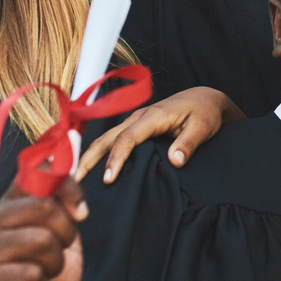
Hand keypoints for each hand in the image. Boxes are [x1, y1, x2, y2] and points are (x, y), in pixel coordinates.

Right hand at [0, 174, 84, 280]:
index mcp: (8, 205)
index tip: (81, 213)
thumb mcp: (60, 236)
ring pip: (41, 241)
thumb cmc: (41, 274)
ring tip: (41, 275)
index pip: (37, 173)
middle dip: (65, 233)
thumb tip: (68, 180)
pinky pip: (32, 276)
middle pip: (43, 206)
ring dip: (54, 265)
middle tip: (60, 252)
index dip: (68, 187)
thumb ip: (62, 205)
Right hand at [75, 86, 240, 184]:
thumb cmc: (204, 112)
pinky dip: (100, 152)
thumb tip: (175, 161)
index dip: (116, 158)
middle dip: (90, 158)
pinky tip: (92, 168)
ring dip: (90, 155)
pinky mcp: (136, 126)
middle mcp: (139, 116)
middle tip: (76, 181)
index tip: (109, 179)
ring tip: (76, 177)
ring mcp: (135, 120)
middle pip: (108, 137)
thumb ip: (188, 143)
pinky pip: (113, 139)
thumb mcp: (203, 127)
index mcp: (153, 116)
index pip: (128, 138)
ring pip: (106, 138)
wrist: (204, 98)